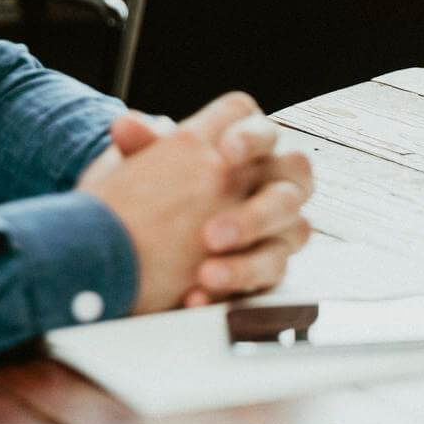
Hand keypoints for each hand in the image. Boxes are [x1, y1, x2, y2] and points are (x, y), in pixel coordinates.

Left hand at [83, 93, 312, 312]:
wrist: (136, 245)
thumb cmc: (152, 195)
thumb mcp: (139, 169)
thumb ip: (140, 146)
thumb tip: (126, 126)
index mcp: (248, 148)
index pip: (265, 130)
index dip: (253, 138)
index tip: (226, 154)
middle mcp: (274, 183)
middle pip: (296, 178)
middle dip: (257, 208)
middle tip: (212, 235)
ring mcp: (279, 225)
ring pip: (297, 232)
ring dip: (251, 257)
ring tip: (207, 274)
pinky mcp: (272, 265)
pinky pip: (271, 278)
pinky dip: (235, 288)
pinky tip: (198, 297)